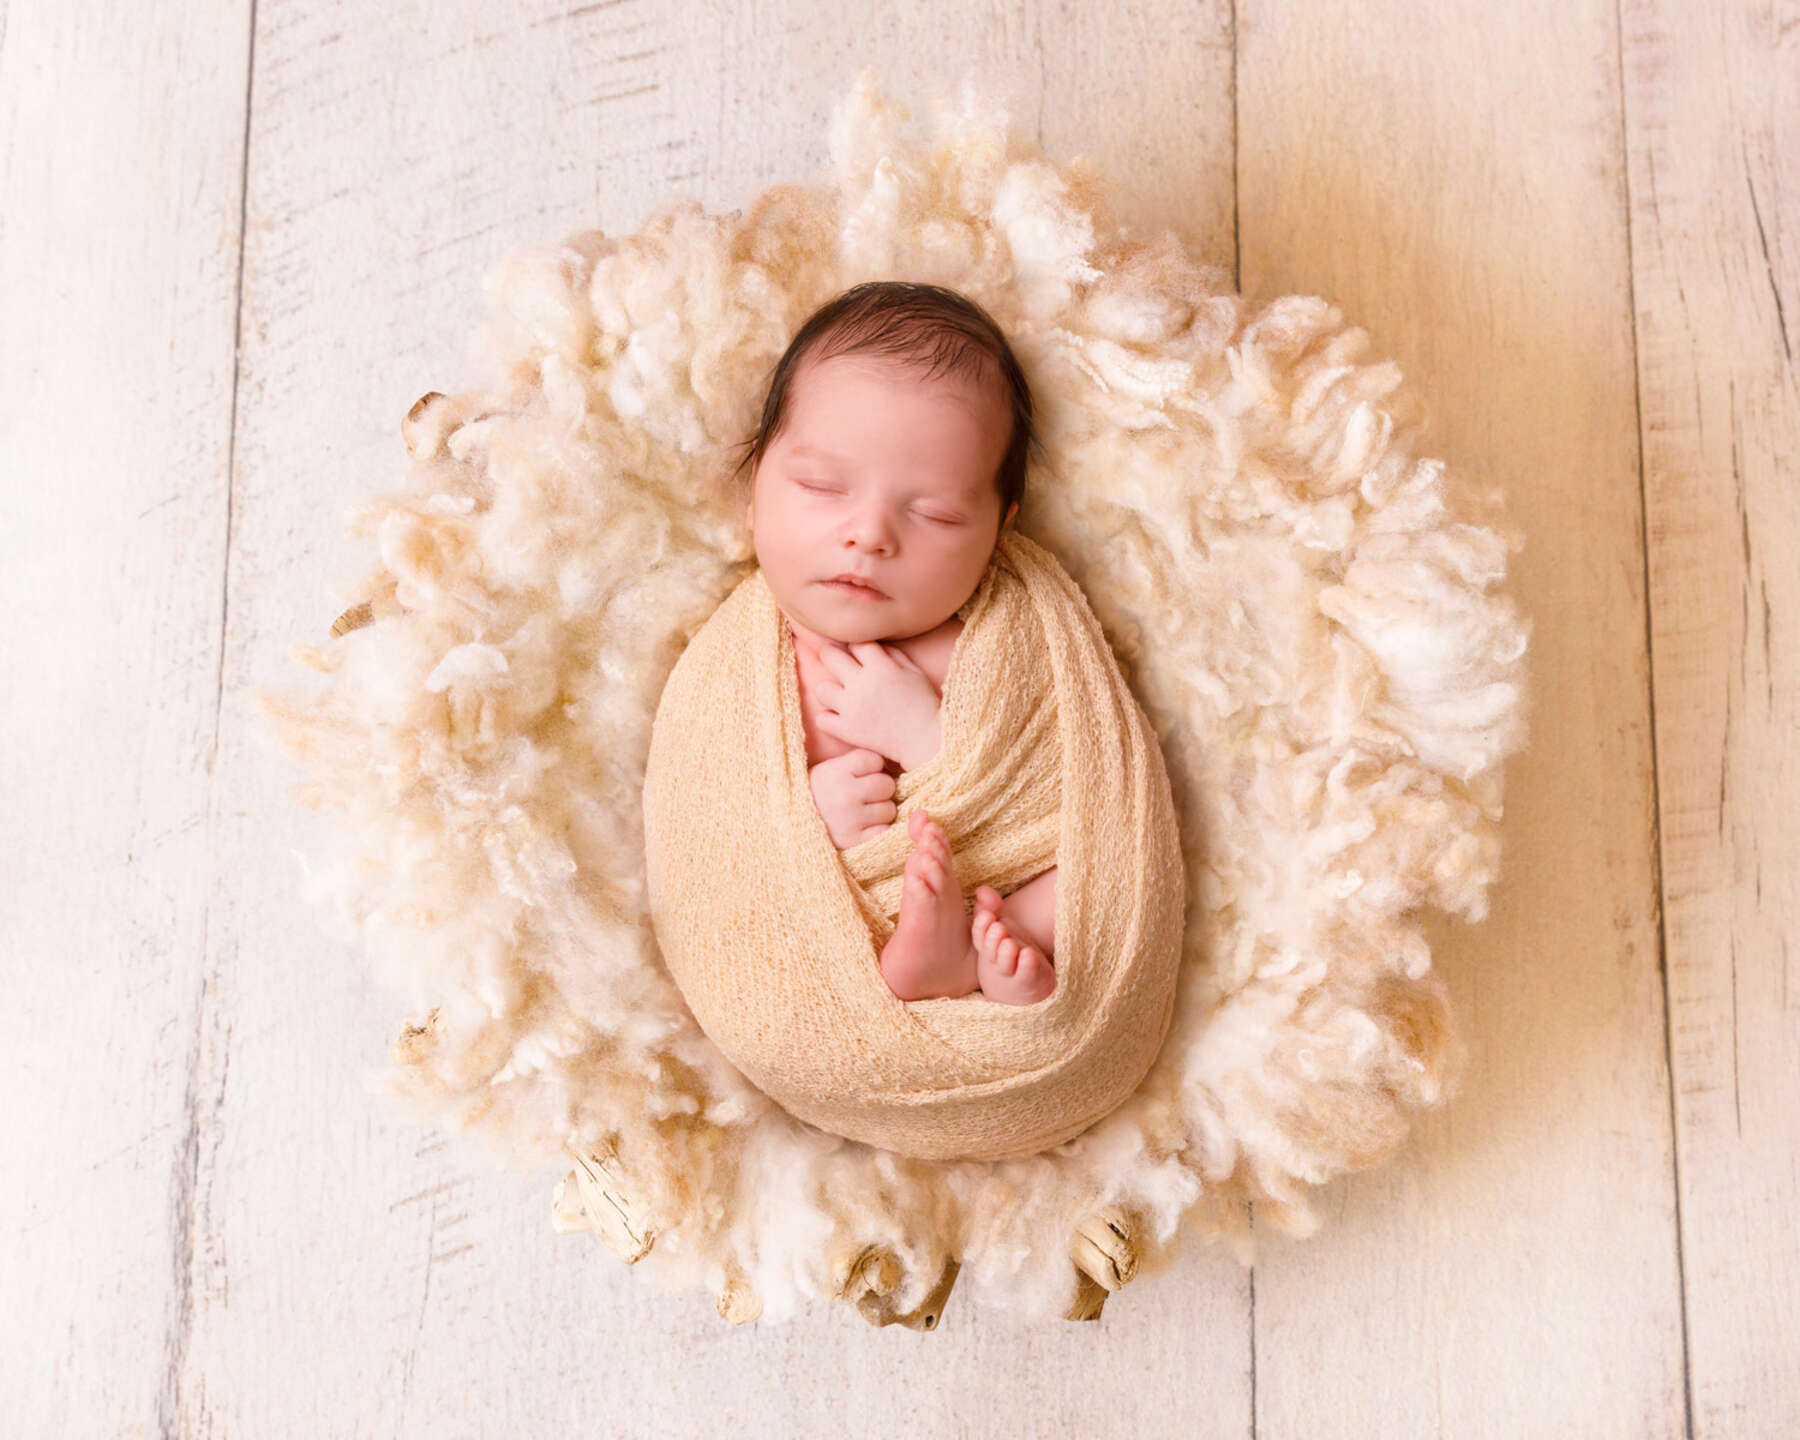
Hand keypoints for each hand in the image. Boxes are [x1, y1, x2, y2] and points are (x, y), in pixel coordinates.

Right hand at [808, 748, 898, 848]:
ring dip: (880, 811)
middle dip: (880, 789)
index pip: (874, 760)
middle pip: (886, 784)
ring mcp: (850, 819)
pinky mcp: (854, 841)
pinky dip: (878, 830)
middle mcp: (843, 795)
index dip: (872, 767)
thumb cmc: (814, 795)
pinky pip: (884, 831)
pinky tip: (864, 828)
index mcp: (835, 772)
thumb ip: (853, 761)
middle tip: (865, 795)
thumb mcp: (826, 770)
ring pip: (889, 809)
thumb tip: (888, 759)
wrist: (789, 828)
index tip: (861, 774)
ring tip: (862, 812)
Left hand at [811, 641, 942, 769]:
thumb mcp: (914, 672)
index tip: (858, 651)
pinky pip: (822, 719)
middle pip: (830, 656)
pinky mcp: (847, 730)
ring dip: (828, 688)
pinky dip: (828, 717)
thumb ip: (893, 654)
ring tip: (838, 693)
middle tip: (833, 658)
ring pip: (821, 689)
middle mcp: (862, 684)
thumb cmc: (924, 704)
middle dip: (831, 654)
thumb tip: (873, 645)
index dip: (856, 645)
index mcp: (881, 667)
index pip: (856, 643)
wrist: (925, 740)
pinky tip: (839, 716)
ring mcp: (851, 708)